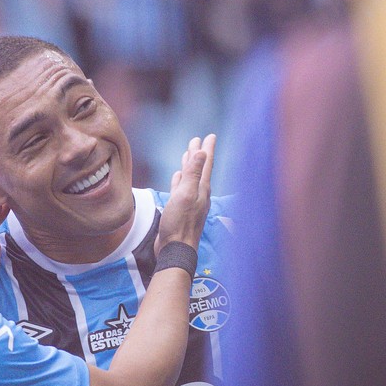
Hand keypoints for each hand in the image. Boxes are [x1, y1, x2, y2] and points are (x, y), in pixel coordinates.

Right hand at [155, 134, 214, 253]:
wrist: (175, 249)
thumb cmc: (180, 223)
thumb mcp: (185, 195)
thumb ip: (193, 174)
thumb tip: (201, 153)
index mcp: (201, 189)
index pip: (206, 164)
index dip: (207, 149)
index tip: (210, 136)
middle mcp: (198, 194)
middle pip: (199, 169)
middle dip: (198, 154)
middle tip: (197, 140)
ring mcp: (190, 202)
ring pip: (190, 178)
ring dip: (189, 165)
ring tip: (187, 154)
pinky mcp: (180, 209)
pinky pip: (181, 189)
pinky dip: (180, 180)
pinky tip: (177, 177)